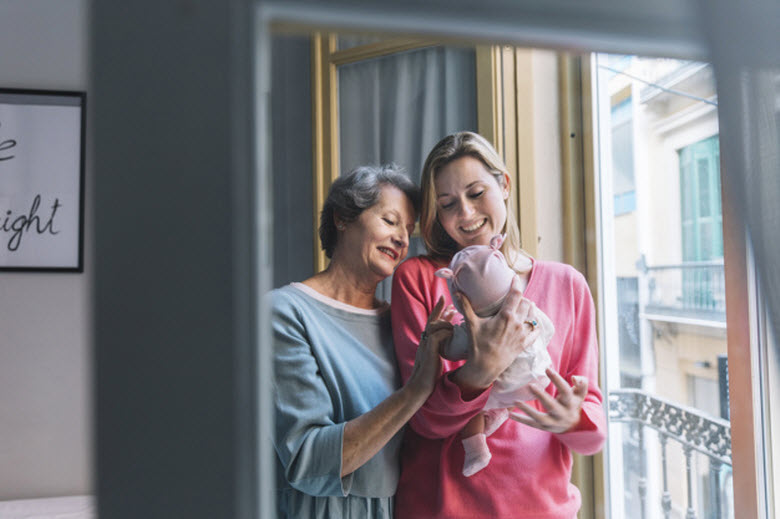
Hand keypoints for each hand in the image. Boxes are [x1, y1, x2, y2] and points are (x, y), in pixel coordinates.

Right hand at [406, 297, 452, 396]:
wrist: (420, 387)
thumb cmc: (429, 376)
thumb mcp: (436, 359)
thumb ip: (440, 351)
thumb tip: (452, 345)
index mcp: (426, 343)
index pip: (432, 324)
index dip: (438, 314)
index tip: (447, 305)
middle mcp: (424, 342)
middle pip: (431, 321)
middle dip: (439, 310)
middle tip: (448, 301)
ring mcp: (425, 346)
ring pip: (433, 326)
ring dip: (444, 322)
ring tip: (454, 320)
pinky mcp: (429, 351)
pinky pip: (437, 336)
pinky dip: (445, 333)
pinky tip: (452, 333)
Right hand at [453, 276, 540, 391]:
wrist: (485, 367)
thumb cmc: (477, 345)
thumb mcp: (471, 324)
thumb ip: (465, 306)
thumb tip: (457, 292)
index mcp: (506, 315)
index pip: (515, 294)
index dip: (516, 283)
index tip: (515, 277)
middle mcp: (517, 323)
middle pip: (525, 302)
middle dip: (521, 297)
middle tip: (515, 295)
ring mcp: (522, 334)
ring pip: (533, 315)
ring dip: (529, 308)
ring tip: (525, 305)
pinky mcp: (524, 344)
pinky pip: (536, 331)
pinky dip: (535, 325)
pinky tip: (532, 322)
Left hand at [509, 368, 587, 432]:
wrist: (574, 426)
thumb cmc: (573, 404)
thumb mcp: (580, 394)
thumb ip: (582, 383)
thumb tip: (574, 377)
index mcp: (571, 403)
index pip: (565, 391)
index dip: (557, 380)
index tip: (547, 368)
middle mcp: (562, 414)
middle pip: (552, 406)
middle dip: (542, 396)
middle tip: (531, 385)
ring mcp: (553, 423)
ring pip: (540, 418)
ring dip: (527, 410)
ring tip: (516, 401)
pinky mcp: (544, 428)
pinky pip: (532, 424)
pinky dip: (521, 420)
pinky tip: (510, 415)